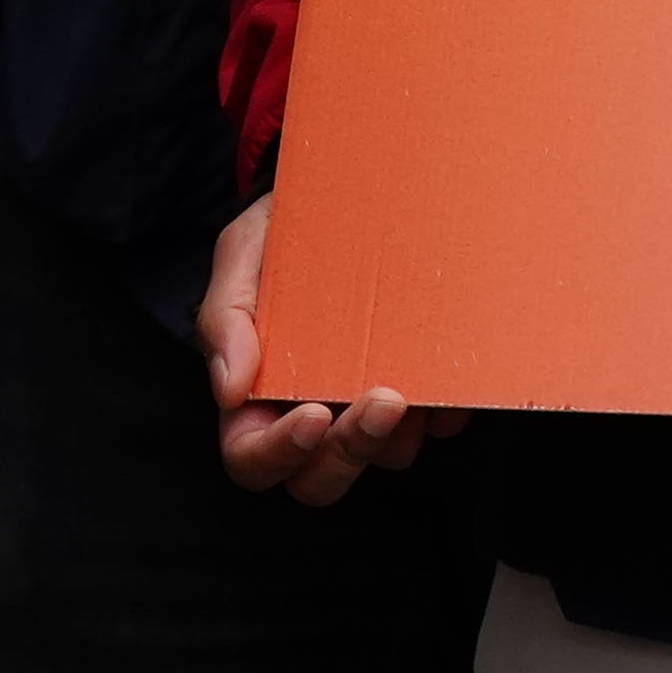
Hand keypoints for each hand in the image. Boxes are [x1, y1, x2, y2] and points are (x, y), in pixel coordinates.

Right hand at [201, 191, 467, 500]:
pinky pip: (439, 426)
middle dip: (353, 449)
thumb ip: (224, 315)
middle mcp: (313, 414)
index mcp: (255, 396)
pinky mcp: (420, 398)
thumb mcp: (244, 253)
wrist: (350, 193)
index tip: (314, 414)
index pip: (251, 458)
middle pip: (320, 479)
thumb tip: (230, 387)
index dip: (278, 453)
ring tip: (417, 371)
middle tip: (386, 399)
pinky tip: (447, 368)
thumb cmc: (287, 232)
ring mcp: (367, 410)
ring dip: (403, 428)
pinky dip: (445, 407)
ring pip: (385, 458)